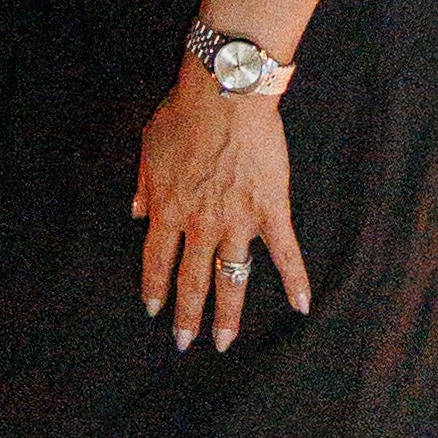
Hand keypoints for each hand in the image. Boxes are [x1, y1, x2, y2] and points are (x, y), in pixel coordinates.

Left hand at [135, 63, 311, 350]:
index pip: (157, 260)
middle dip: (187, 315)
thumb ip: (144, 185)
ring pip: (231, 278)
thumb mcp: (149, 147)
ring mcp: (237, 222)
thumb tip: (135, 213)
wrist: (225, 94)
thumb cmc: (184, 113)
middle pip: (192, 279)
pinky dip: (295, 280)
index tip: (154, 309)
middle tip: (185, 343)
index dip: (155, 287)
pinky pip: (285, 253)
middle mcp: (201, 225)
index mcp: (168, 209)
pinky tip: (302, 306)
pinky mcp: (271, 211)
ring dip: (227, 314)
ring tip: (224, 342)